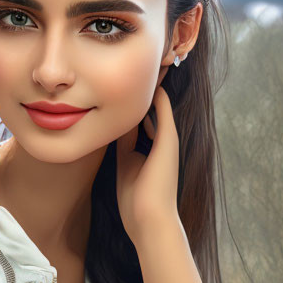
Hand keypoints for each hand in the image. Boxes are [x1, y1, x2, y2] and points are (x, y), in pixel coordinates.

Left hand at [115, 73, 179, 248]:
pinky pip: (163, 112)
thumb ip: (123, 145)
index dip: (132, 101)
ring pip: (158, 106)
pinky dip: (158, 95)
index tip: (125, 83)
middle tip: (143, 64)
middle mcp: (161, 141)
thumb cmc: (134, 200)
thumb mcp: (124, 165)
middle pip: (151, 108)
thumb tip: (114, 125)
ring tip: (150, 63)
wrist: (149, 220)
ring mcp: (166, 141)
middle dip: (144, 89)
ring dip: (153, 87)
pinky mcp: (169, 142)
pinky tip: (153, 78)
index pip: (140, 117)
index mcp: (149, 148)